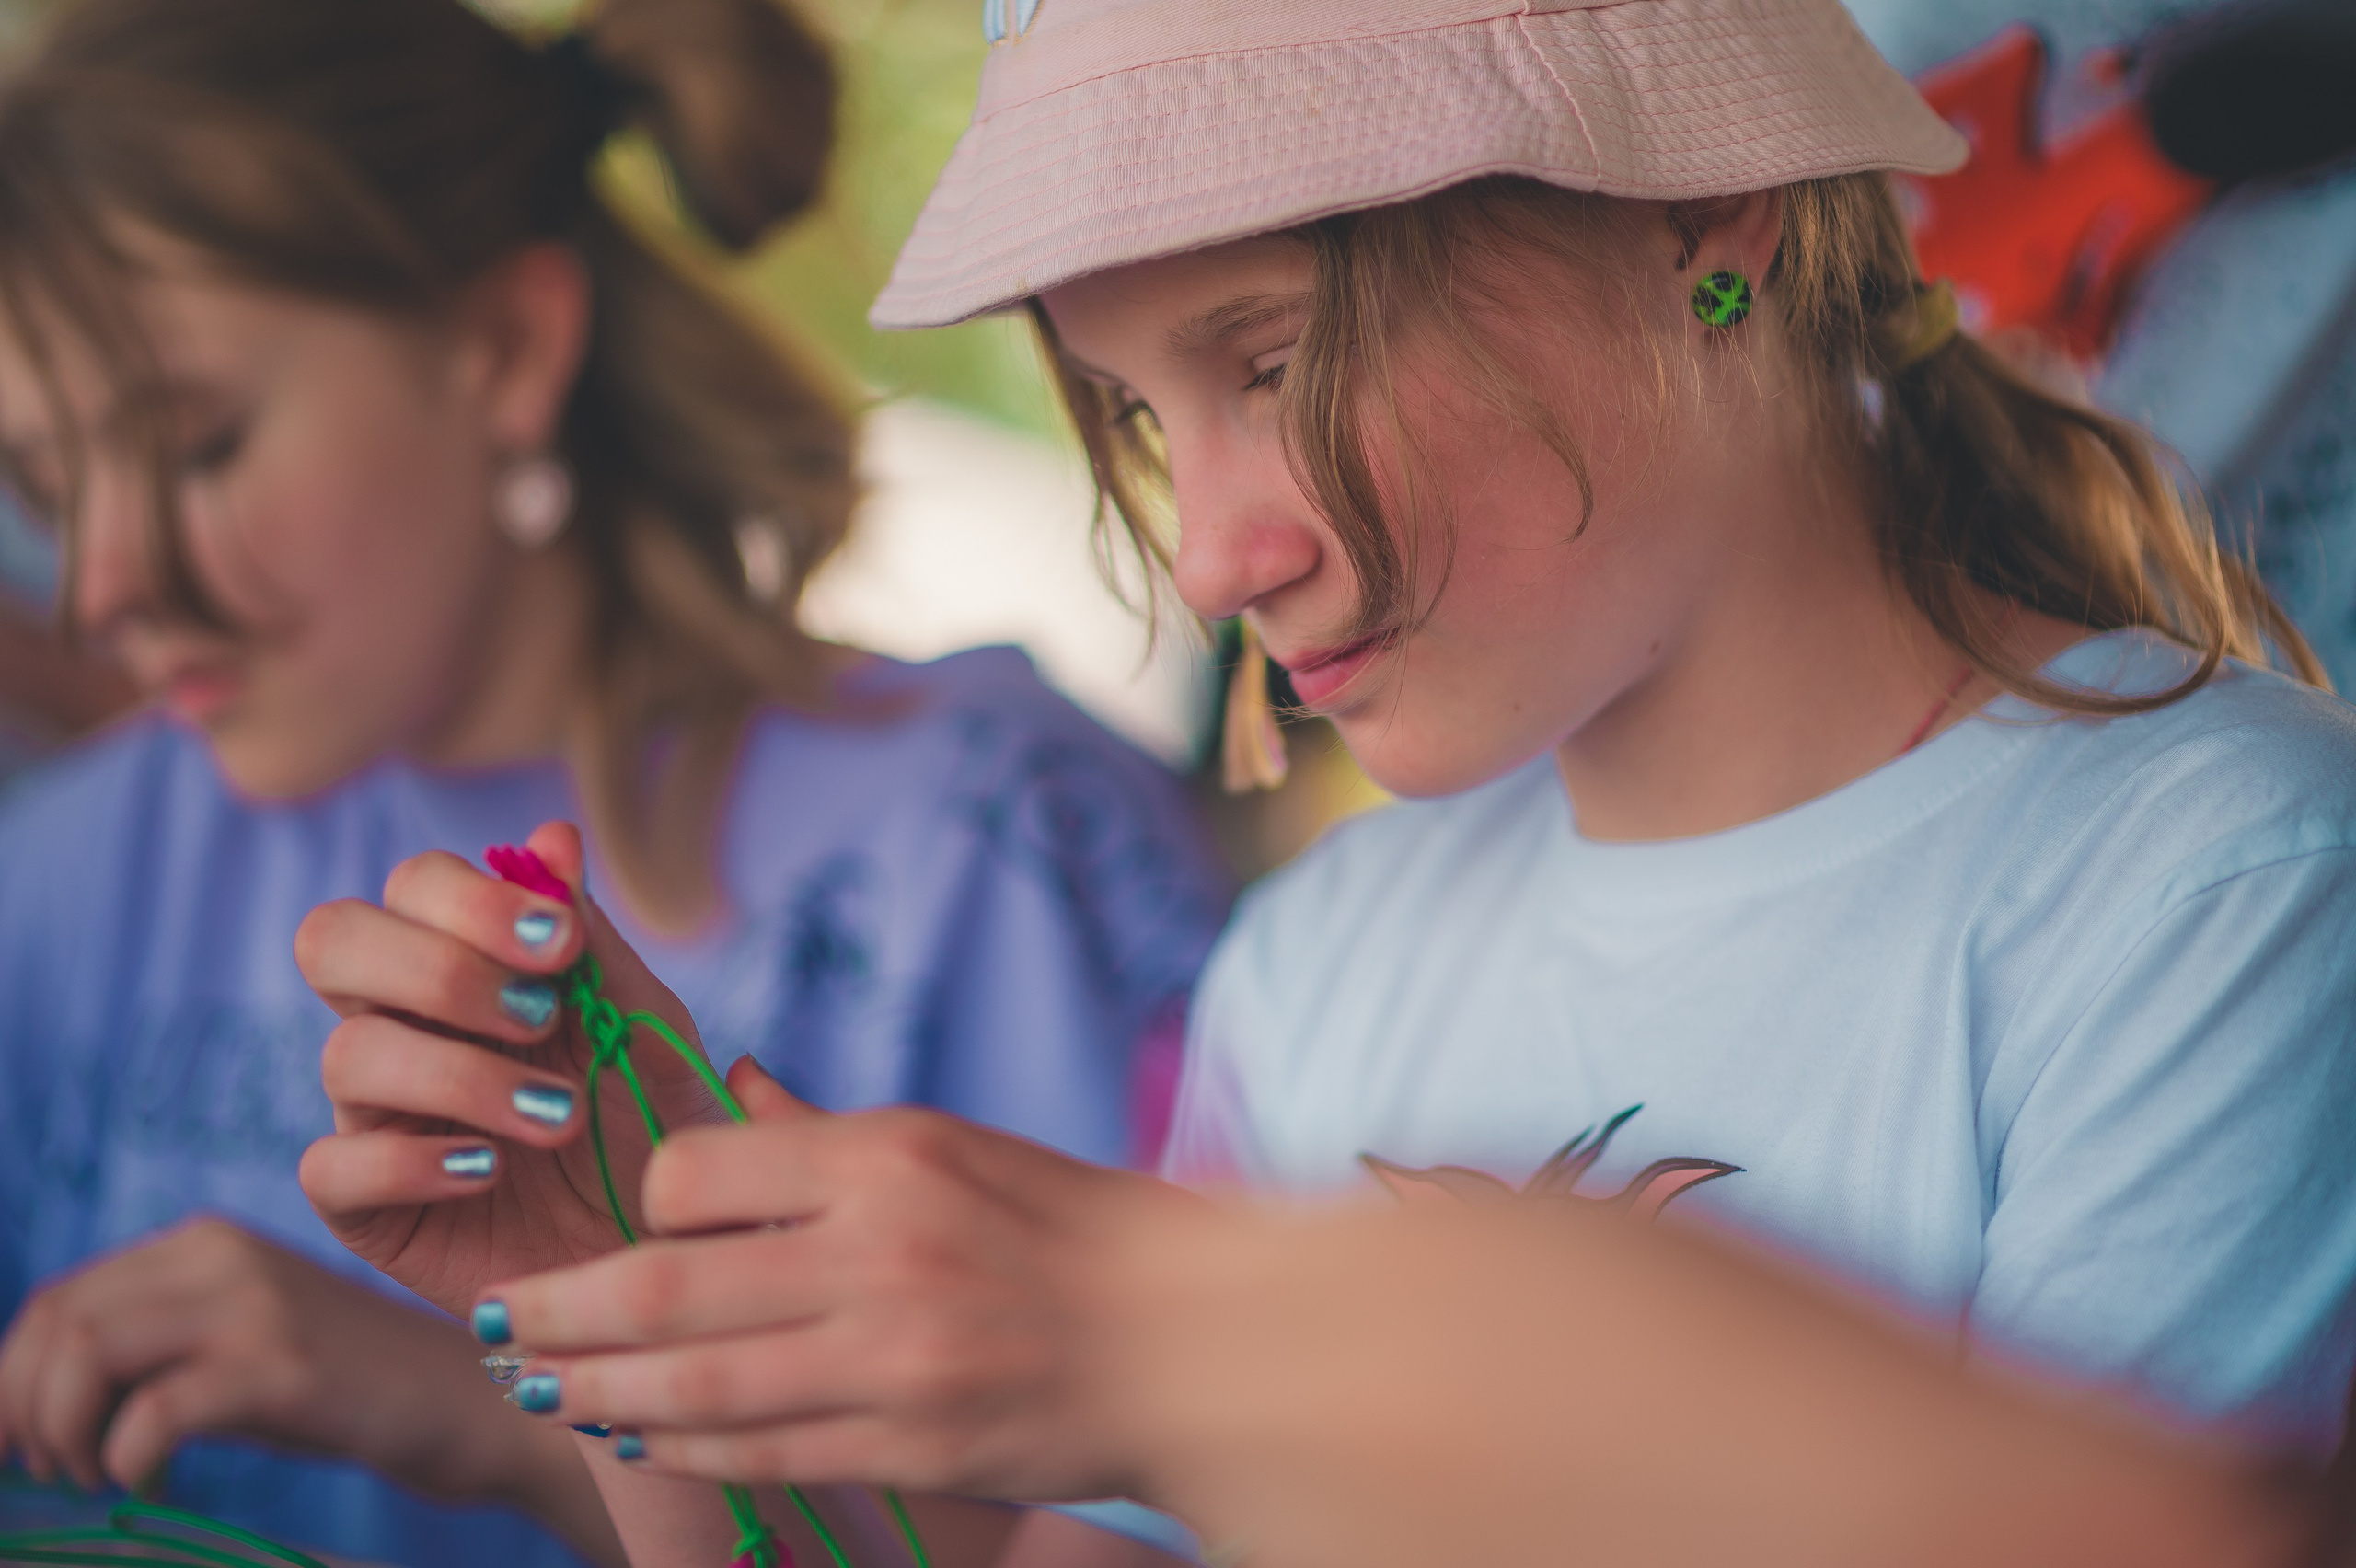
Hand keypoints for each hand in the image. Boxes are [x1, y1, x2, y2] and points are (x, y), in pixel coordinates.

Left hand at [0, 1219, 557, 1503]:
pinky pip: (153, 1413)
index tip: (18, 1447)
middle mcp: (222, 1257)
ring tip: (95, 1477)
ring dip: (61, 1434)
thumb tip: (33, 1406)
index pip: (59, 1300)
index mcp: (206, 1243)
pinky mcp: (285, 1368)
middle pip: (58, 1324)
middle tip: (54, 1473)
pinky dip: (125, 1460)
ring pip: (85, 1356)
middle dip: (23, 1411)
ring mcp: (257, 1308)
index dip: (15, 1379)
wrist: (478, 1401)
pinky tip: (151, 1481)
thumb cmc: (354, 1391)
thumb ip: (159, 1349)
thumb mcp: (247, 1346)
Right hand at [297, 821, 726, 1318]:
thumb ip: (595, 945)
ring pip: (345, 1055)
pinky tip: (488, 1171)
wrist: (665, 1256)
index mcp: (467, 965)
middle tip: (538, 1013)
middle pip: (333, 940)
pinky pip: (329, 1168)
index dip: (471, 898)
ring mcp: (377, 1116)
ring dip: (460, 1076)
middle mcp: (405, 1027)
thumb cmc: (655, 1130)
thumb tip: (550, 838)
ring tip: (558, 1120)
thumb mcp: (646, 1033)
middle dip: (435, 964)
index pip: (411, 886)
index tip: (562, 943)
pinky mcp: (365, 1209)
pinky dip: (410, 1162)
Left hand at [471, 1059, 1191, 1501]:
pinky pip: (757, 1453)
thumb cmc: (1068, 1228)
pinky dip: (681, 1445)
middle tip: (494, 1321)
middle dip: (557, 1312)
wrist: (1191, 1340)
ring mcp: (892, 1362)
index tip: (613, 1223)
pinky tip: (638, 1433)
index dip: (637, 1203)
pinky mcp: (907, 1447)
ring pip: (690, 1388)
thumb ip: (824, 1138)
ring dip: (593, 1391)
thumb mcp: (953, 1150)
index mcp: (888, 1158)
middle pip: (662, 1290)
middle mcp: (879, 1255)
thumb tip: (727, 1091)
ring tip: (538, 1387)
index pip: (696, 1171)